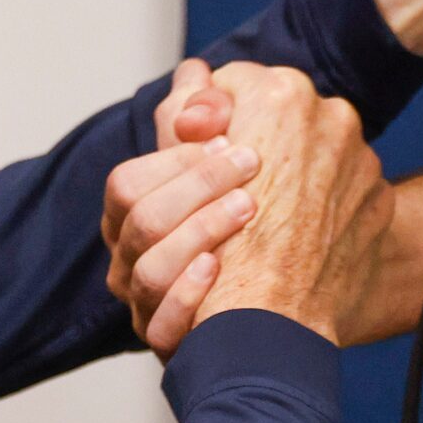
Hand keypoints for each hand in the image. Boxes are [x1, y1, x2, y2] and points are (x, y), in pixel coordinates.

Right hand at [103, 60, 261, 356]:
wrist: (294, 309)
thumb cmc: (256, 227)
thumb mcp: (230, 166)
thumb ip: (211, 118)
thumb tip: (196, 73)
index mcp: (137, 219)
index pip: (128, 184)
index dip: (175, 159)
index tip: (228, 138)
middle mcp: (134, 265)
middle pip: (138, 222)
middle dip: (195, 187)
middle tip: (251, 163)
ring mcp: (150, 310)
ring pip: (147, 274)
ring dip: (201, 231)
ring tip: (250, 207)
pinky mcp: (177, 349)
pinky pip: (163, 330)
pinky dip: (189, 295)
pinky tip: (222, 266)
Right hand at [192, 64, 393, 343]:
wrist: (272, 327)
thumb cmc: (222, 254)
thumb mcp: (181, 171)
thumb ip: (189, 110)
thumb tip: (197, 75)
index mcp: (280, 96)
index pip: (234, 83)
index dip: (211, 121)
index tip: (207, 151)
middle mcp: (331, 115)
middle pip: (279, 113)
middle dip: (255, 142)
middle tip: (237, 183)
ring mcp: (362, 157)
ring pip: (313, 149)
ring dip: (290, 174)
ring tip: (264, 214)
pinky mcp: (379, 197)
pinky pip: (343, 186)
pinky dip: (321, 204)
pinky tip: (296, 235)